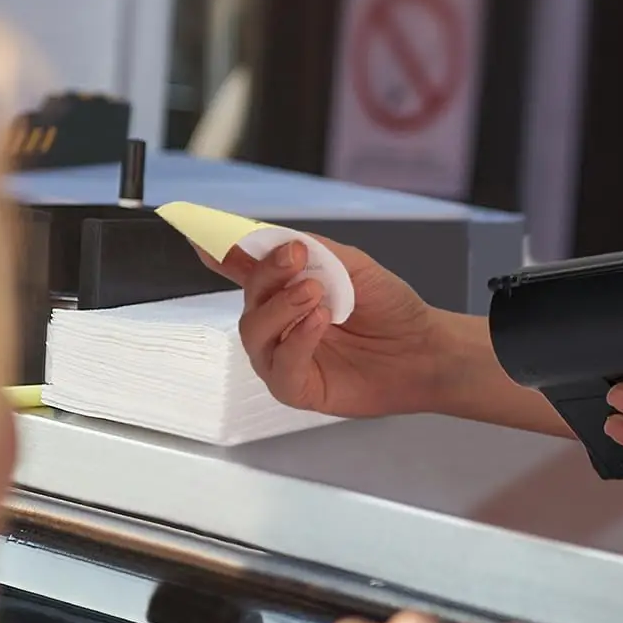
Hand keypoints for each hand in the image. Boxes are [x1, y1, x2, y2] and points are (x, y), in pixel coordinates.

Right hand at [203, 237, 445, 417]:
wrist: (424, 348)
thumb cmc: (390, 307)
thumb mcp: (353, 266)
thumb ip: (315, 252)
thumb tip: (276, 240)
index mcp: (286, 289)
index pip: (243, 270)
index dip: (219, 253)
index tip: (198, 234)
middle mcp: (278, 323)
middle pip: (249, 298)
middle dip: (267, 274)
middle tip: (297, 258)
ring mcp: (283, 356)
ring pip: (255, 332)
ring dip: (281, 307)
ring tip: (315, 293)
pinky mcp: (297, 387)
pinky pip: (280, 366)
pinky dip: (296, 340)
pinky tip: (319, 322)